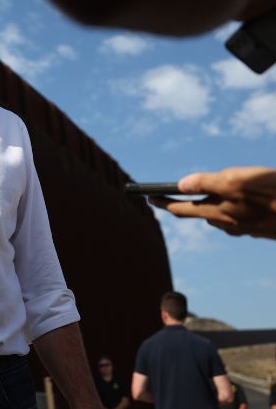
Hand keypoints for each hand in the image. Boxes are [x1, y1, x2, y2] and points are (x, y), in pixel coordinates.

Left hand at [150, 167, 275, 238]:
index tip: (145, 196)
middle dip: (180, 205)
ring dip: (208, 207)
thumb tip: (181, 185)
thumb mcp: (240, 180)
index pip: (181, 209)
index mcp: (220, 213)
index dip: (161, 202)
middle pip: (199, 213)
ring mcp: (247, 227)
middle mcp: (230, 224)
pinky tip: (234, 204)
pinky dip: (230, 209)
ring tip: (196, 198)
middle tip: (162, 198)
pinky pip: (238, 219)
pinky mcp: (262, 228)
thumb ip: (208, 182)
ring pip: (219, 216)